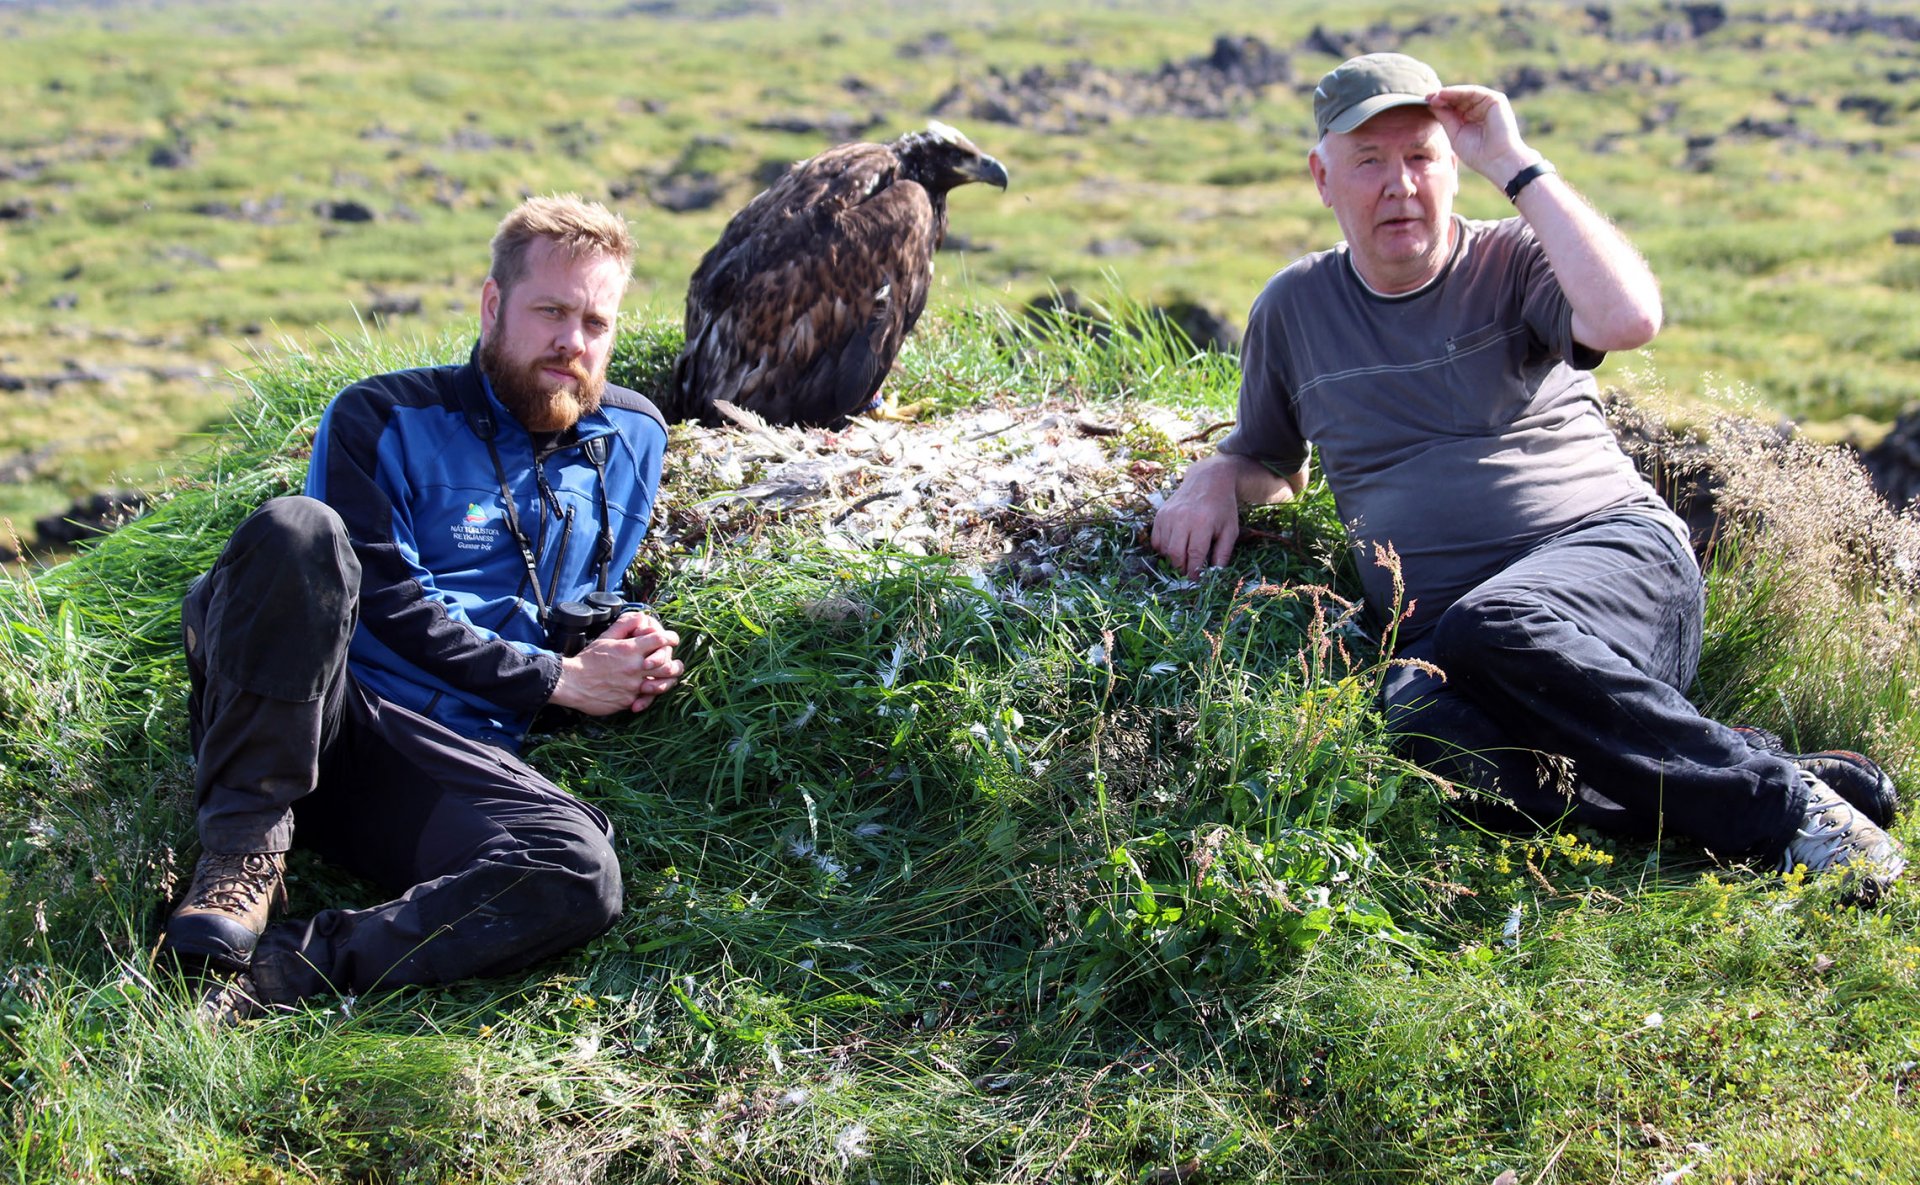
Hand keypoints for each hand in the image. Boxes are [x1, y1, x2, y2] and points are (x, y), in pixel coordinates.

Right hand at [549, 611, 684, 714]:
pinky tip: (647, 691)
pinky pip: (645, 698)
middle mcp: (634, 667)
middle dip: (676, 664)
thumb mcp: (605, 638)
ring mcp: (633, 686)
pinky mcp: (628, 700)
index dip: (670, 638)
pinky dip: (648, 695)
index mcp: (630, 649)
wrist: (572, 683)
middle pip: (668, 666)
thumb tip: (641, 616)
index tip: (672, 640)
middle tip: (675, 663)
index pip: (660, 639)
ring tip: (667, 678)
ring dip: (667, 681)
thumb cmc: (587, 660)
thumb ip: (624, 626)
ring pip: (662, 685)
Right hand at [1150, 464, 1242, 578]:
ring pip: (1164, 549)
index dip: (1194, 572)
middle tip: (1188, 574)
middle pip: (1176, 554)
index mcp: (1202, 523)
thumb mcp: (1230, 529)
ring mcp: (1168, 516)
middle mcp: (1182, 518)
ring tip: (1183, 561)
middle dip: (1181, 569)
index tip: (1196, 581)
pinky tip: (1175, 548)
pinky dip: (1163, 550)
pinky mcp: (1160, 515)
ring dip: (1173, 560)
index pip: (1195, 554)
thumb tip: (1213, 575)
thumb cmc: (1222, 507)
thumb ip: (1223, 553)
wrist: (1208, 480)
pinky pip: (1156, 540)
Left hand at [1425, 85, 1537, 184]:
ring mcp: (1488, 103)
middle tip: (1426, 97)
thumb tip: (1431, 104)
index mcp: (1471, 119)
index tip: (1424, 103)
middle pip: (1458, 98)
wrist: (1497, 160)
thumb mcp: (1455, 134)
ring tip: (1434, 96)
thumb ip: (1445, 118)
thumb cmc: (1478, 153)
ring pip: (1464, 93)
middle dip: (1442, 97)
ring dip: (1448, 93)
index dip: (1440, 104)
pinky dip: (1458, 92)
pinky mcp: (1495, 99)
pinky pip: (1473, 92)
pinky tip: (1444, 94)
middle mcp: (1480, 109)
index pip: (1454, 107)